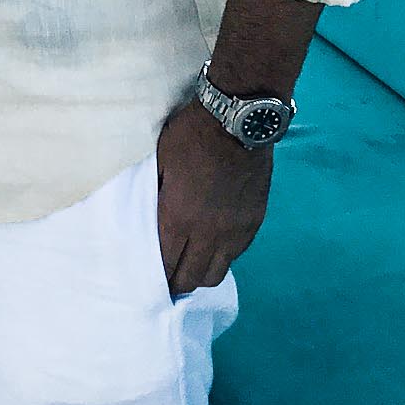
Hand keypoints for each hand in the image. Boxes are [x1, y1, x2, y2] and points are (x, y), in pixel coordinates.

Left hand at [155, 98, 273, 294]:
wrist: (237, 121)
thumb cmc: (190, 136)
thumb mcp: (160, 164)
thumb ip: (156, 200)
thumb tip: (150, 223)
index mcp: (179, 219)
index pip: (167, 266)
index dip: (158, 280)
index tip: (151, 283)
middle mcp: (209, 233)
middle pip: (192, 278)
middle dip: (178, 283)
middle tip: (170, 280)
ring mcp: (235, 231)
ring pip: (218, 273)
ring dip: (202, 273)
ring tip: (192, 266)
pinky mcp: (254, 222)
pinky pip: (237, 255)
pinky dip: (222, 257)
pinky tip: (214, 247)